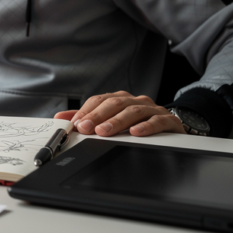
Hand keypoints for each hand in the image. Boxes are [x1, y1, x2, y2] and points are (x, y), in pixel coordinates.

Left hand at [54, 91, 184, 136]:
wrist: (171, 129)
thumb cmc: (137, 125)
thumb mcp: (111, 121)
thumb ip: (86, 119)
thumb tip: (61, 118)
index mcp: (120, 99)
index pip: (100, 101)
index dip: (87, 111)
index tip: (77, 124)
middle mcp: (136, 101)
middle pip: (115, 104)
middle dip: (98, 116)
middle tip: (87, 128)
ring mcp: (153, 109)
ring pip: (134, 111)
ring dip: (117, 122)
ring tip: (105, 132)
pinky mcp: (169, 120)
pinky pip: (158, 121)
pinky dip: (146, 126)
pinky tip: (135, 133)